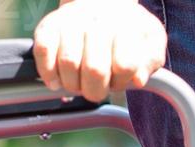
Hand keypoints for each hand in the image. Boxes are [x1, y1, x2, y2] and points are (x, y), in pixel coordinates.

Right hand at [33, 0, 167, 102]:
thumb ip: (151, 60)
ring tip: (79, 83)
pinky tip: (57, 81)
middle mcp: (96, 21)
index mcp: (124, 25)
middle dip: (96, 90)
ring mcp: (69, 22)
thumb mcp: (150, 39)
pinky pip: (42, 52)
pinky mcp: (47, 26)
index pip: (124, 65)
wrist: (101, 1)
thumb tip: (139, 80)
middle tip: (97, 88)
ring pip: (69, 63)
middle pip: (95, 70)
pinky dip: (48, 73)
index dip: (122, 80)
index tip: (119, 77)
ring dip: (74, 84)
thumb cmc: (127, 29)